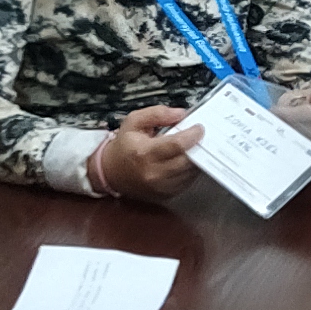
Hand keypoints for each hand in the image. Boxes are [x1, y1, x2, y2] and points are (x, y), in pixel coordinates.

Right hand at [88, 103, 202, 200]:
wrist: (111, 172)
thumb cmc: (124, 145)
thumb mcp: (134, 121)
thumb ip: (157, 114)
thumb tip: (181, 114)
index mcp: (144, 153)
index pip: (177, 145)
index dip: (192, 135)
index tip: (199, 127)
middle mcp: (153, 173)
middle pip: (187, 160)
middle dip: (197, 147)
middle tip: (198, 137)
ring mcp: (161, 187)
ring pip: (190, 172)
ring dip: (195, 159)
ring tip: (191, 147)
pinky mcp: (166, 195)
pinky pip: (187, 182)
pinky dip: (189, 170)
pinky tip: (184, 160)